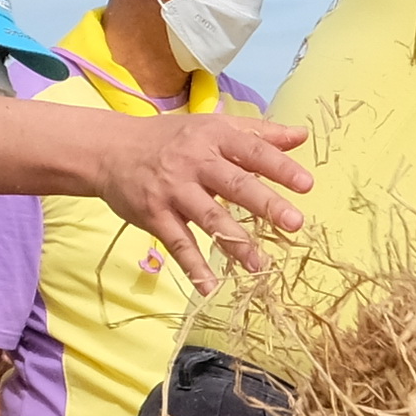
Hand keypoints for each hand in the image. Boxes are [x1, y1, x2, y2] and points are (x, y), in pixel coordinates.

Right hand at [83, 108, 312, 291]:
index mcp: (214, 138)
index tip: (306, 184)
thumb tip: (301, 135)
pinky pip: (178, 244)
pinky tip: (210, 288)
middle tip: (295, 223)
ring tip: (261, 266)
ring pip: (209, 218)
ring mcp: (174, 190)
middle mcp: (195, 162)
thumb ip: (259, 134)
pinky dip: (193, 267)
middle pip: (235, 184)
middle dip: (266, 204)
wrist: (109, 150)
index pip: (252, 150)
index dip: (280, 167)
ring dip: (235, 244)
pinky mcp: (155, 216)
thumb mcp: (213, 127)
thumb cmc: (171, 139)